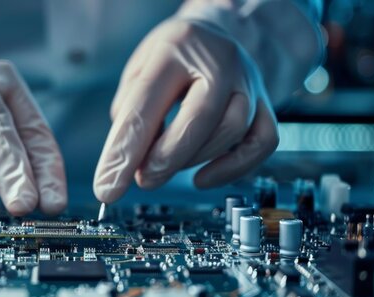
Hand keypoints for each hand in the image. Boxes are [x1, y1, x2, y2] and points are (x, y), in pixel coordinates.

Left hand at [94, 20, 279, 202]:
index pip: (146, 103)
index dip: (125, 151)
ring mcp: (248, 81)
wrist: (216, 32)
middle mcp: (219, 60)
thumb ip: (130, 112)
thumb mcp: (139, 69)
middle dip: (166, 159)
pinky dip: (233, 168)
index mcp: (176, 46)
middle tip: (143, 179)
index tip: (108, 187)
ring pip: (232, 130)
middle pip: (199, 117)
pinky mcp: (265, 103)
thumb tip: (126, 163)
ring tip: (164, 167)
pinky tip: (202, 178)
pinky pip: (262, 142)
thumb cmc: (171, 57)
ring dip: (193, 160)